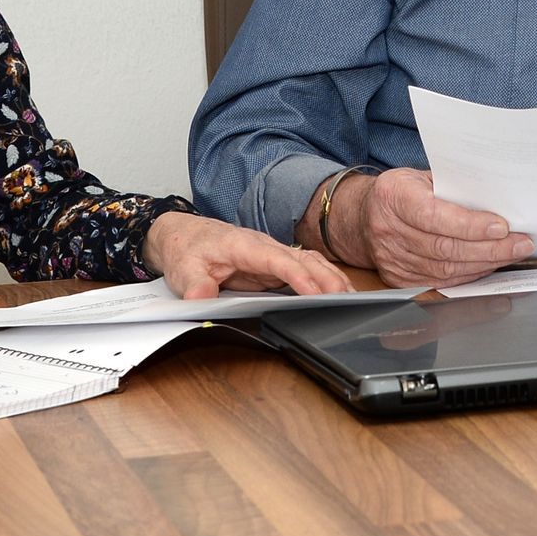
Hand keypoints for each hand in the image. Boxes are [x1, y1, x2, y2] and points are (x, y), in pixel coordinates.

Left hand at [144, 211, 347, 298]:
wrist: (184, 235)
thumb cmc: (187, 249)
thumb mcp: (183, 268)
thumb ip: (194, 284)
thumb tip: (200, 298)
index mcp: (245, 246)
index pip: (277, 260)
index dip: (298, 276)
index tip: (314, 292)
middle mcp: (264, 247)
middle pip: (302, 259)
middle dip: (326, 278)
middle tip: (347, 300)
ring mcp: (271, 255)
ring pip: (309, 262)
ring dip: (331, 277)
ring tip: (353, 297)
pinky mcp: (274, 265)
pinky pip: (305, 268)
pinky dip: (325, 277)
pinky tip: (339, 290)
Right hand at [331, 167, 533, 287]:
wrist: (361, 217)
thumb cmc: (401, 192)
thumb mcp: (420, 176)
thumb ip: (452, 185)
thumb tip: (497, 196)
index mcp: (393, 196)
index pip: (433, 215)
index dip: (470, 224)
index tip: (502, 226)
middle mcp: (388, 230)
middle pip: (444, 247)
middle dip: (489, 248)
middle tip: (521, 243)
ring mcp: (392, 258)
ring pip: (446, 269)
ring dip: (485, 263)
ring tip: (512, 254)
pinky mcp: (399, 279)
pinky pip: (441, 282)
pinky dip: (470, 275)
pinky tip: (489, 265)